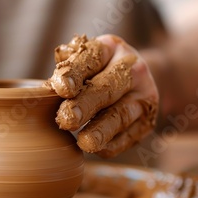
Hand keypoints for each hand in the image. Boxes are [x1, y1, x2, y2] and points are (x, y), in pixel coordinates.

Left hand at [47, 34, 158, 157]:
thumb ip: (65, 68)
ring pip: (121, 114)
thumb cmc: (96, 71)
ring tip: (84, 142)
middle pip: (107, 88)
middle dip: (85, 105)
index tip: (61, 88)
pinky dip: (113, 144)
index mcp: (111, 48)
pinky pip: (130, 136)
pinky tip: (97, 150)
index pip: (92, 57)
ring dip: (102, 130)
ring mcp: (143, 96)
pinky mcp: (146, 121)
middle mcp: (132, 69)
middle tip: (65, 119)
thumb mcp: (84, 59)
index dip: (75, 73)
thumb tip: (50, 84)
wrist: (137, 81)